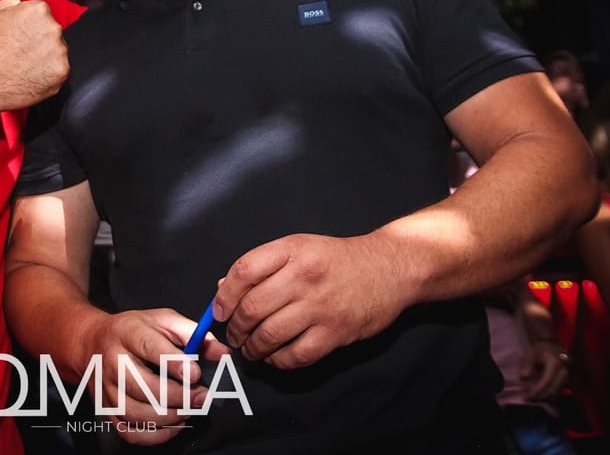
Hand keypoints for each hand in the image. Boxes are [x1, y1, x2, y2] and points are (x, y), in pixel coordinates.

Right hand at [0, 0, 68, 110]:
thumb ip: (10, 4)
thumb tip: (19, 4)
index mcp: (37, 10)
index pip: (42, 13)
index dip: (29, 25)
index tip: (22, 35)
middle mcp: (52, 28)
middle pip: (51, 32)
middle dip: (38, 40)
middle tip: (19, 51)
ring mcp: (59, 51)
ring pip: (56, 52)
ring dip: (44, 57)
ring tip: (21, 65)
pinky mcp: (61, 72)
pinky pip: (58, 71)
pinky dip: (47, 75)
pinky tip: (28, 75)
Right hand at [78, 308, 227, 444]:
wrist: (92, 342)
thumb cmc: (134, 330)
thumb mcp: (163, 320)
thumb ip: (193, 333)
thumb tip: (222, 353)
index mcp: (127, 332)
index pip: (148, 347)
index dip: (173, 362)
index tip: (195, 374)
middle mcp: (112, 361)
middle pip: (142, 386)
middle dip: (178, 396)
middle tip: (201, 397)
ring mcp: (106, 388)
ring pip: (134, 412)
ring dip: (168, 417)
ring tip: (190, 410)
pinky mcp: (106, 409)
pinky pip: (128, 432)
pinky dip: (155, 435)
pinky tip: (174, 424)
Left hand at [213, 233, 411, 368]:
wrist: (389, 268)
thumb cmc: (337, 259)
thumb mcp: (298, 247)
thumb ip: (261, 265)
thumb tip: (223, 290)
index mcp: (291, 249)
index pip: (243, 271)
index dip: (224, 296)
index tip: (219, 311)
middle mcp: (304, 276)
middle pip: (252, 308)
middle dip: (235, 328)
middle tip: (235, 335)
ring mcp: (320, 306)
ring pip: (269, 334)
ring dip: (252, 348)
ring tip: (251, 349)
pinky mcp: (336, 332)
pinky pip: (295, 355)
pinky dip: (278, 361)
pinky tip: (275, 356)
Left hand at [522, 339, 569, 400]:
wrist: (553, 344)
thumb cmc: (540, 348)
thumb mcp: (531, 353)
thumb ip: (527, 365)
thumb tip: (524, 377)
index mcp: (556, 364)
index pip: (546, 382)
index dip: (537, 392)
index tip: (526, 397)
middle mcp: (565, 372)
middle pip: (553, 390)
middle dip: (540, 398)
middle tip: (528, 399)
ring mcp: (569, 377)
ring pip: (558, 393)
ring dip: (545, 398)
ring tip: (533, 399)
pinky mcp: (570, 381)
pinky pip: (560, 392)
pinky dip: (550, 396)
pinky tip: (541, 396)